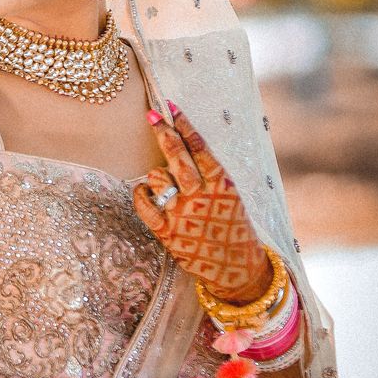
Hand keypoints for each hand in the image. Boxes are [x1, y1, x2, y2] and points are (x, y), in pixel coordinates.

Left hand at [133, 104, 272, 303]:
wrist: (236, 269)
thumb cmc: (233, 227)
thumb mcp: (230, 195)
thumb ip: (209, 173)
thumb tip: (183, 144)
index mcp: (221, 183)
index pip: (199, 146)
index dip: (184, 125)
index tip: (172, 108)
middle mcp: (202, 196)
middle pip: (177, 156)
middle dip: (164, 131)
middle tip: (152, 114)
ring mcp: (183, 214)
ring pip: (158, 177)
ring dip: (157, 175)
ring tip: (167, 185)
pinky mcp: (167, 233)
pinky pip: (144, 205)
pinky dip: (141, 194)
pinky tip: (143, 192)